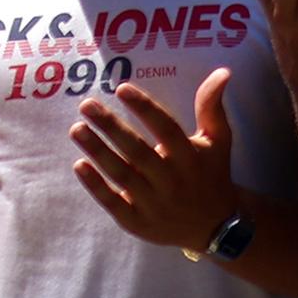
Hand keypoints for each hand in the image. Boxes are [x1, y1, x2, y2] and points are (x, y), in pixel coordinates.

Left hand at [69, 70, 241, 252]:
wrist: (214, 226)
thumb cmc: (211, 173)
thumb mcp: (218, 140)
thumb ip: (212, 106)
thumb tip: (221, 71)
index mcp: (192, 157)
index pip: (167, 129)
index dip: (145, 108)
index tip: (122, 88)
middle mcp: (173, 180)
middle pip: (138, 151)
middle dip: (111, 127)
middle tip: (86, 105)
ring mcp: (154, 203)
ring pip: (122, 175)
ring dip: (97, 151)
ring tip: (76, 129)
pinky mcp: (138, 222)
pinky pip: (113, 202)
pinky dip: (95, 185)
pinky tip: (78, 165)